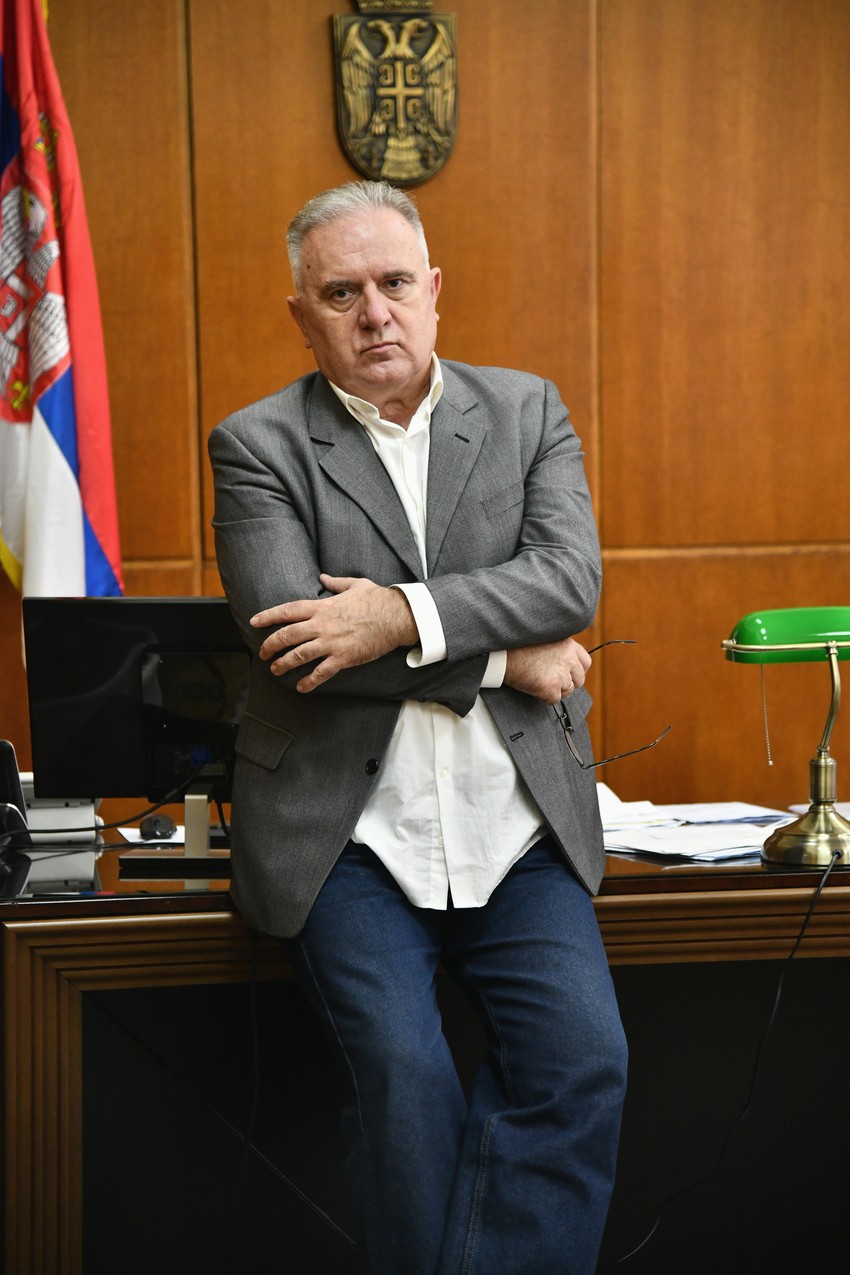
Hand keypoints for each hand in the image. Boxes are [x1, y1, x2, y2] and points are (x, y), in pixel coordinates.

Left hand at [251, 574, 417, 691]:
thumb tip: (324, 576)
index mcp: (322, 606)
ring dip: (283, 664)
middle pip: (287, 635)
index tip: (255, 622)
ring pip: (299, 655)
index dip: (268, 616)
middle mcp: (322, 625)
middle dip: (270, 645)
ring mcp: (331, 642)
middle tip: (262, 653)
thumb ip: (336, 582)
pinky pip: (321, 672)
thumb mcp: (355, 584)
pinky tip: (301, 687)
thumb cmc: (378, 600)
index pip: (288, 610)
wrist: (397, 616)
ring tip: (275, 670)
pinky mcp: (343, 658)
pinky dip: (309, 681)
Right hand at [504, 637, 591, 704]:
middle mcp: (568, 659)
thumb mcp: (545, 638)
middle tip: (553, 682)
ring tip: (540, 684)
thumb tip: (564, 663)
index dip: (578, 670)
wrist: (501, 653)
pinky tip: (535, 689)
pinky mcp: (550, 688)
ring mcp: (561, 674)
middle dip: (568, 683)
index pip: (585, 662)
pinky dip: (545, 698)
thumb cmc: (517, 645)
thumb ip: (559, 649)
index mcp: (568, 645)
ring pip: (567, 691)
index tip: (570, 674)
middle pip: (579, 679)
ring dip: (556, 691)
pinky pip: (554, 700)